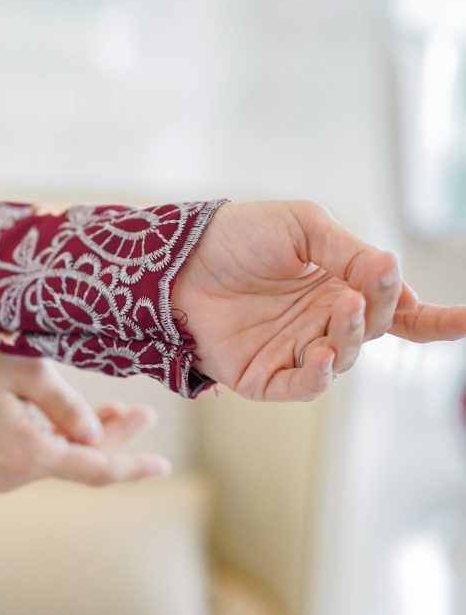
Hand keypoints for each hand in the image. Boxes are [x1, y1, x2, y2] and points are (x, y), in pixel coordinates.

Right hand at [0, 334, 167, 491]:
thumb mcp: (28, 371)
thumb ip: (69, 408)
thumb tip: (96, 437)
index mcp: (29, 454)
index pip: (96, 470)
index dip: (134, 466)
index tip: (164, 465)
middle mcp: (12, 476)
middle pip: (76, 463)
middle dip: (111, 438)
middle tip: (143, 413)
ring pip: (53, 460)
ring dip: (80, 437)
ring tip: (112, 408)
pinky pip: (27, 459)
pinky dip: (51, 441)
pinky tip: (67, 421)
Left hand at [172, 200, 465, 400]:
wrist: (178, 259)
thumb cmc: (238, 236)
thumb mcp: (302, 228)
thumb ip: (348, 252)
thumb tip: (394, 273)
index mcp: (338, 286)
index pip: (396, 310)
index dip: (435, 319)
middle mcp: (321, 321)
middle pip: (372, 331)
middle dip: (376, 313)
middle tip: (358, 291)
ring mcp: (294, 350)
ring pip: (341, 359)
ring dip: (347, 338)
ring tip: (339, 310)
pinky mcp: (263, 375)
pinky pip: (300, 386)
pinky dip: (316, 375)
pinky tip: (321, 354)